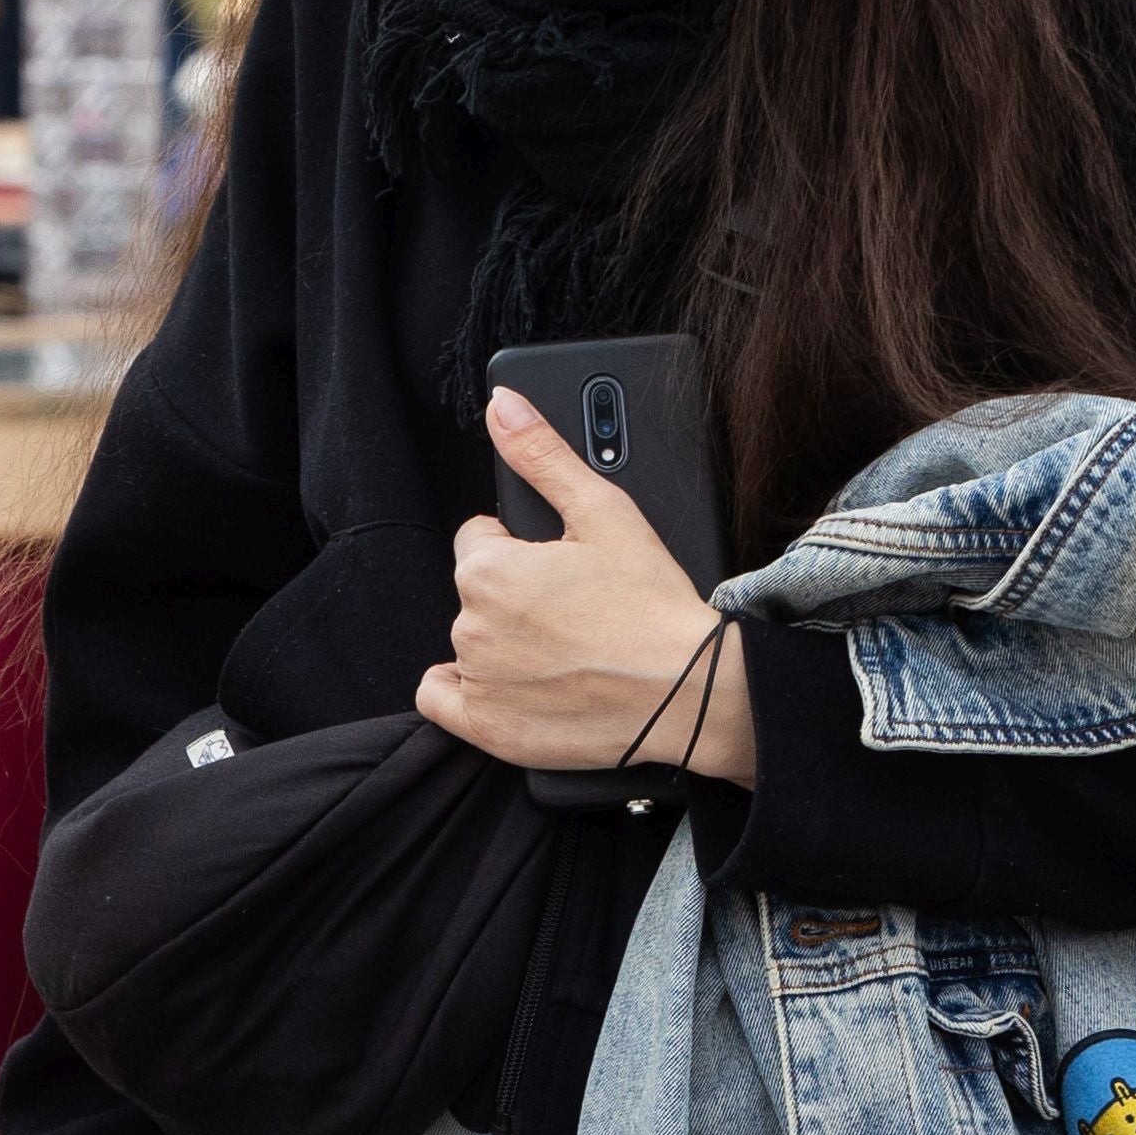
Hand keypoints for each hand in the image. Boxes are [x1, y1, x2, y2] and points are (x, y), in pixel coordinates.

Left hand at [416, 386, 758, 784]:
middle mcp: (470, 627)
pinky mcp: (490, 728)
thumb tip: (502, 406)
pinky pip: (443, 701)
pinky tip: (507, 683)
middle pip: (476, 592)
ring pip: (472, 642)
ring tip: (566, 648)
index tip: (559, 565)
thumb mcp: (604, 511)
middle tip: (572, 608)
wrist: (692, 690)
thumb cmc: (653, 605)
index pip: (479, 541)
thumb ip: (542, 455)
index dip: (520, 547)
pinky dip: (465, 691)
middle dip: (514, 594)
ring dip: (503, 640)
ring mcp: (479, 682)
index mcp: (487, 571)